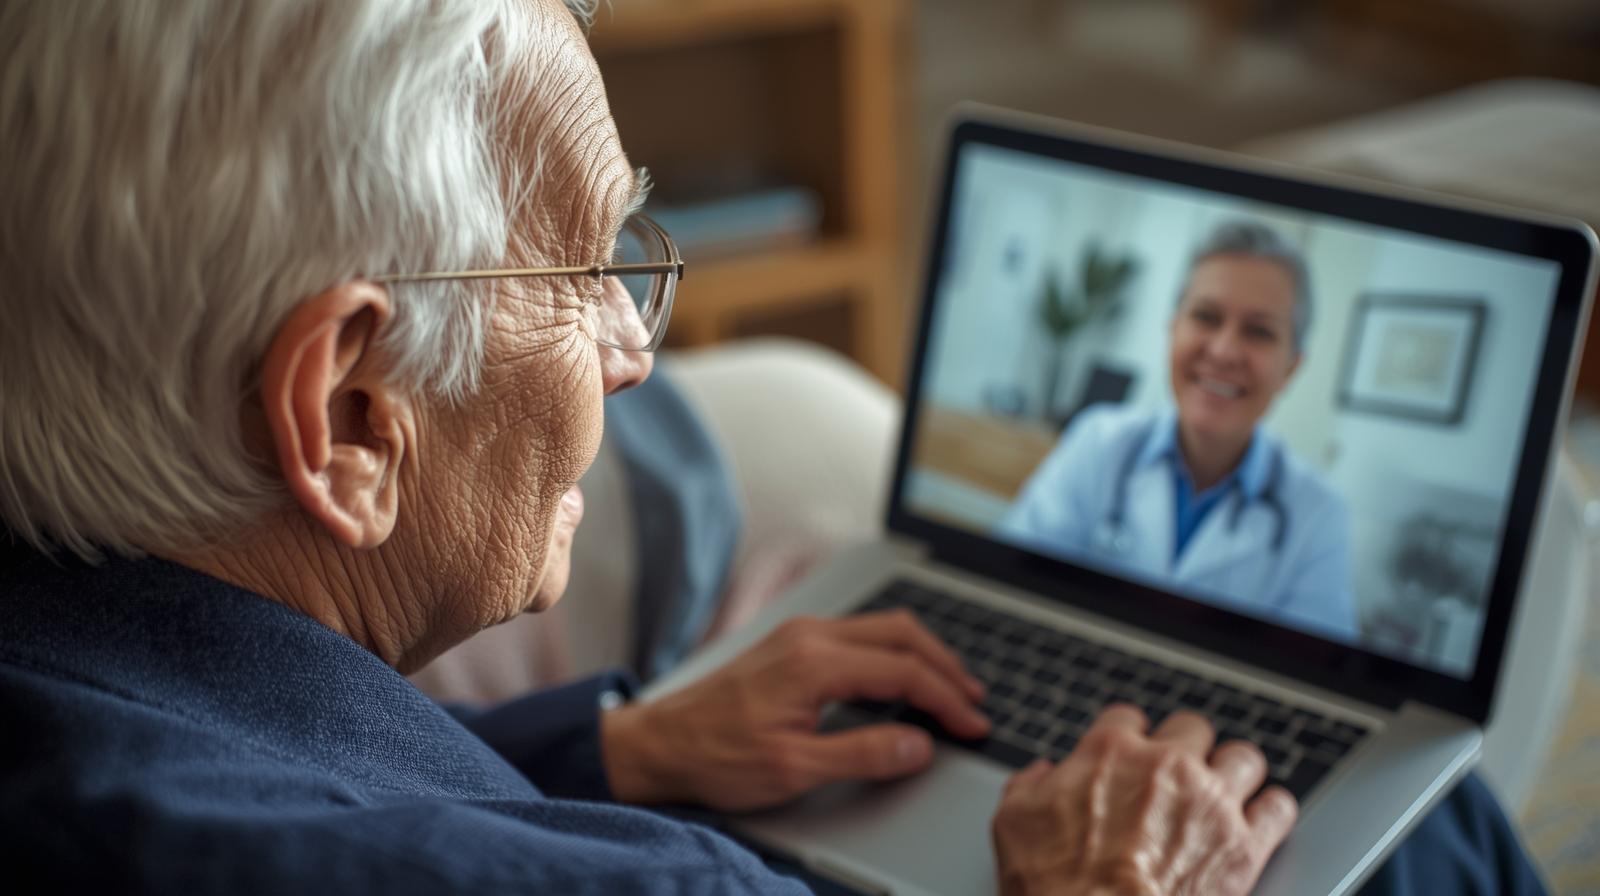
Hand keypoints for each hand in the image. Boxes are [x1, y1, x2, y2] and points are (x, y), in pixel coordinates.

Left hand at [600, 611, 989, 810]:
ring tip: (951, 691)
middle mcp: (811, 636)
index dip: (947, 700)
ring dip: (923, 656)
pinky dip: (894, 654)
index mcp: (815, 662)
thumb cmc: (715, 757)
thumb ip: (863, 754)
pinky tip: (902, 680)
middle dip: (946, 668)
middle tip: (975, 703)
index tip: (973, 726)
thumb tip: (919, 745)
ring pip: (882, 628)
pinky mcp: (791, 643)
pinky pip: (860, 635)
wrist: (657, 744)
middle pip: (902, 635)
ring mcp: (799, 634)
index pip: (904, 672)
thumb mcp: (793, 769)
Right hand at [991, 705, 1296, 895]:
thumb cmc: (1054, 885)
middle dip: (1185, 747)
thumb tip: (1040, 775)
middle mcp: (1167, 766)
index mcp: (1111, 752)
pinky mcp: (1244, 845)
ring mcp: (1211, 802)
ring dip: (1235, 770)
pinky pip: (1279, 807)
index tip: (1130, 751)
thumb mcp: (1012, 824)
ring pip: (1244, 757)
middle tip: (1178, 770)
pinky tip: (1261, 817)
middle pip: (1192, 727)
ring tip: (1227, 786)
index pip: (1127, 717)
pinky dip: (1272, 810)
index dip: (1128, 735)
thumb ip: (1027, 787)